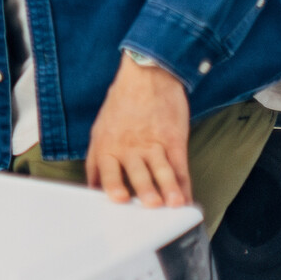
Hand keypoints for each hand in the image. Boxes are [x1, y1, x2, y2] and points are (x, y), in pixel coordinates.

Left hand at [84, 54, 191, 208]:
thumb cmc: (122, 104)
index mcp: (107, 144)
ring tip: (174, 204)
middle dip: (144, 188)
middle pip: (137, 171)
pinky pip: (180, 166)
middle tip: (149, 204)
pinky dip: (184, 185)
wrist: (148, 74)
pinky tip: (187, 199)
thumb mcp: (99, 129)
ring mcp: (154, 143)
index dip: (111, 185)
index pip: (106, 170)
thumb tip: (92, 187)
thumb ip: (96, 159)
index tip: (116, 201)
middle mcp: (129, 146)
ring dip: (169, 188)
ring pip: (161, 170)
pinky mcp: (174, 140)